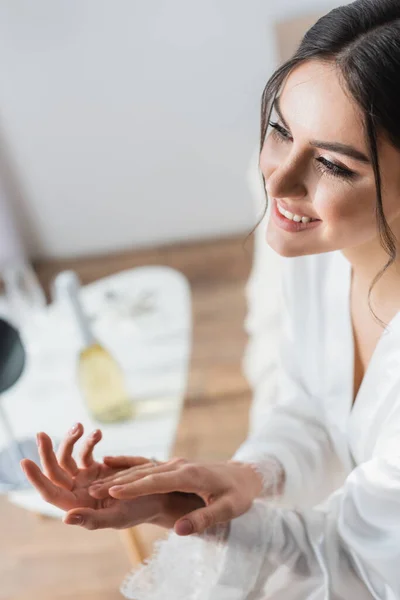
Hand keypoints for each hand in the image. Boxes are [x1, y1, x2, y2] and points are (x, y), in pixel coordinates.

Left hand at [20, 422, 198, 530]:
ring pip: (69, 456)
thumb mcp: (117, 518)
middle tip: (41, 433)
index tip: (25, 462)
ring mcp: (87, 477)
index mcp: (78, 506)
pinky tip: (98, 434)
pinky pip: (87, 451)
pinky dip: (89, 441)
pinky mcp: (97, 467)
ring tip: (80, 427)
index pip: (50, 493)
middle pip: (56, 470)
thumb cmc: (139, 511)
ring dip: (72, 441)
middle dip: (47, 451)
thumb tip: (65, 518)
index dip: (37, 479)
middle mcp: (78, 491)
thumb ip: (91, 520)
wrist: (160, 495)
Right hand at [88, 457, 263, 535]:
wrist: (245, 475)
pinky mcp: (174, 466)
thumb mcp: (228, 509)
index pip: (157, 480)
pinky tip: (110, 462)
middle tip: (92, 489)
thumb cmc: (239, 494)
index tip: (112, 492)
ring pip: (143, 468)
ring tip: (95, 482)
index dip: (134, 487)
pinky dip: (128, 464)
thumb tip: (179, 530)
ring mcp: (176, 463)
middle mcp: (179, 465)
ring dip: (120, 475)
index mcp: (190, 474)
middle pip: (145, 473)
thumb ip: (204, 519)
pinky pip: (148, 465)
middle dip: (119, 481)